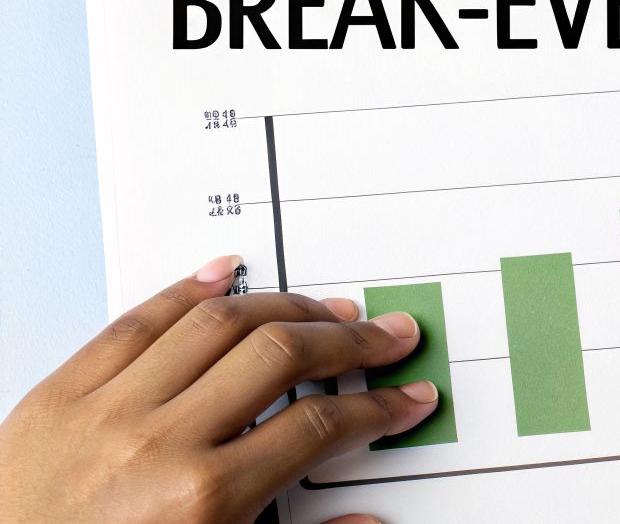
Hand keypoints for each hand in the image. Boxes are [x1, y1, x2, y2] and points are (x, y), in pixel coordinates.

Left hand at [0, 254, 437, 523]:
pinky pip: (132, 323)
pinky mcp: (57, 396)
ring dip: (284, 306)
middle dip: (348, 341)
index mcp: (202, 501)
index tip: (404, 399)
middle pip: (279, 357)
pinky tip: (223, 276)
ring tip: (324, 307)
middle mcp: (158, 444)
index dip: (377, 409)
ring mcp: (105, 411)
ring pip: (216, 324)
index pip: (320, 430)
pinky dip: (184, 291)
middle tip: (385, 335)